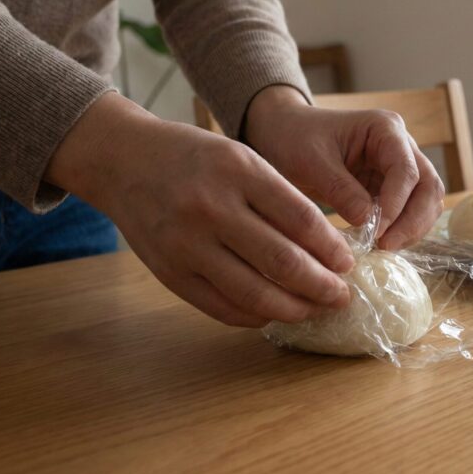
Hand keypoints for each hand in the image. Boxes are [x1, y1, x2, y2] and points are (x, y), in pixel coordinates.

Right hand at [46, 93, 353, 326]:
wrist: (123, 161)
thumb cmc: (193, 158)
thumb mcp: (240, 157)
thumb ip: (279, 198)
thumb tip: (327, 249)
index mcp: (238, 170)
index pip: (301, 219)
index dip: (332, 249)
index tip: (349, 264)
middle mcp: (212, 207)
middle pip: (282, 261)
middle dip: (322, 286)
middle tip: (342, 296)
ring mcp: (187, 244)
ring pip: (255, 293)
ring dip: (294, 308)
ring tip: (314, 310)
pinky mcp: (170, 273)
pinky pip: (222, 308)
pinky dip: (255, 316)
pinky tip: (274, 313)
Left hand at [245, 86, 444, 249]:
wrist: (284, 136)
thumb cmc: (295, 139)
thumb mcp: (311, 160)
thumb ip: (340, 188)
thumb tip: (367, 221)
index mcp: (385, 129)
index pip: (406, 169)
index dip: (396, 203)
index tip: (377, 231)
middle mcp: (401, 146)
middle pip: (428, 186)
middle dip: (413, 220)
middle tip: (387, 246)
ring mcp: (399, 168)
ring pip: (425, 202)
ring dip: (412, 228)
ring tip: (384, 249)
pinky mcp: (390, 189)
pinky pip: (408, 212)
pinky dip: (401, 230)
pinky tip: (380, 245)